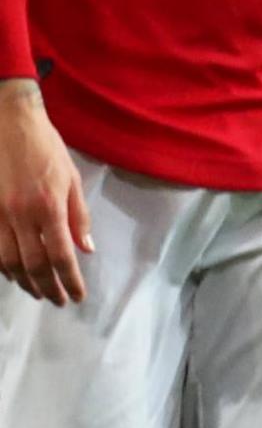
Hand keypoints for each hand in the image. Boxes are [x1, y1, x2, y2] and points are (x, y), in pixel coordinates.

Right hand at [0, 81, 92, 304]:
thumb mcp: (72, 179)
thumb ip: (78, 216)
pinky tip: (15, 274)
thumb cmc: (47, 149)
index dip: (70, 279)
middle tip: (60, 301)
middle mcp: (22, 217)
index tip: (78, 295)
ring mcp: (0, 217)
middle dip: (48, 288)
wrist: (12, 127)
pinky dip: (5, 268)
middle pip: (34, 266)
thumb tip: (87, 249)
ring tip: (40, 293)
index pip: (61, 255)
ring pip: (10, 263)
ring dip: (25, 283)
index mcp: (50, 207)